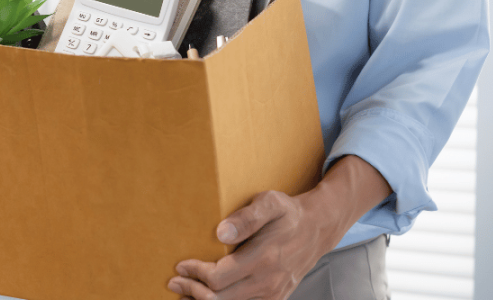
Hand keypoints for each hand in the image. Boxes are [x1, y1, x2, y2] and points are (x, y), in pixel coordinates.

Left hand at [167, 190, 326, 299]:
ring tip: (186, 294)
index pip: (219, 277)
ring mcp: (274, 293)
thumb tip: (220, 233)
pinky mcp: (276, 298)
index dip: (195, 274)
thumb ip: (246, 217)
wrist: (317, 228)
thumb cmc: (288, 213)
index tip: (180, 266)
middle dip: (193, 292)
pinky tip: (207, 298)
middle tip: (174, 282)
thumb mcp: (270, 203)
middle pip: (221, 298)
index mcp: (264, 257)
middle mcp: (269, 280)